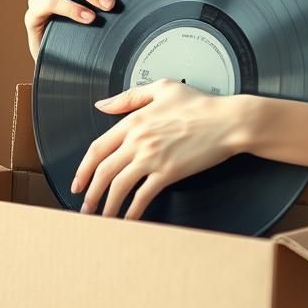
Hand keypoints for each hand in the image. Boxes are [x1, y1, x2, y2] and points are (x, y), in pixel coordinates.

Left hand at [72, 78, 241, 220]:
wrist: (228, 121)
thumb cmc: (200, 104)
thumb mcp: (162, 88)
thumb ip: (129, 97)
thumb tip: (102, 105)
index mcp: (134, 120)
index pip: (97, 147)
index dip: (83, 168)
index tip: (79, 182)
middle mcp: (138, 140)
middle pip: (103, 171)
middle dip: (90, 193)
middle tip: (86, 206)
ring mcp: (153, 157)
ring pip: (118, 186)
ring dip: (106, 205)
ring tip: (102, 217)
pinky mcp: (169, 173)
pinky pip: (143, 196)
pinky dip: (132, 211)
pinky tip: (129, 219)